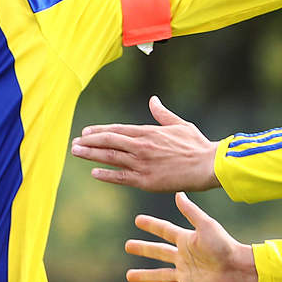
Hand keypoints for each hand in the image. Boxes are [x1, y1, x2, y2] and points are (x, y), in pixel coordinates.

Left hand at [71, 96, 218, 191]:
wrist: (207, 165)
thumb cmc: (197, 145)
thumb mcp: (179, 125)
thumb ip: (162, 114)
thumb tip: (153, 101)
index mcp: (148, 132)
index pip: (117, 130)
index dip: (99, 131)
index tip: (86, 132)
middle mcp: (141, 146)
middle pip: (108, 141)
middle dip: (89, 142)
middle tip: (74, 143)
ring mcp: (142, 164)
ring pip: (110, 157)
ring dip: (91, 155)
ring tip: (76, 152)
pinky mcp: (146, 180)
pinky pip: (121, 177)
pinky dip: (106, 175)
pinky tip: (94, 173)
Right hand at [125, 192, 257, 281]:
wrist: (238, 269)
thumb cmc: (224, 245)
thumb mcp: (206, 225)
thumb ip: (191, 211)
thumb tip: (178, 193)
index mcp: (187, 240)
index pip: (165, 231)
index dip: (152, 225)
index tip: (138, 220)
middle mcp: (184, 257)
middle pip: (159, 253)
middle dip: (143, 249)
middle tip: (128, 245)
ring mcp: (185, 274)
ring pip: (160, 275)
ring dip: (145, 275)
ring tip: (129, 275)